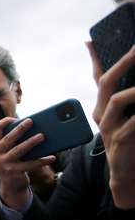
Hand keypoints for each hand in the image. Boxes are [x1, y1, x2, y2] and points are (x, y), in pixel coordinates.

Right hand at [0, 118, 55, 208]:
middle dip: (20, 129)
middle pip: (8, 138)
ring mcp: (3, 164)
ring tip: (41, 136)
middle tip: (31, 121)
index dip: (4, 122)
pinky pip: (30, 164)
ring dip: (31, 142)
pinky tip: (51, 157)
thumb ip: (14, 142)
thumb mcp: (8, 153)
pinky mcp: (13, 172)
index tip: (14, 118)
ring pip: (19, 150)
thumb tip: (33, 128)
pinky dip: (42, 161)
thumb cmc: (13, 164)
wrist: (11, 186)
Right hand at [87, 42, 134, 208]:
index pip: (99, 78)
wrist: (127, 178)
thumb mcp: (129, 120)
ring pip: (119, 99)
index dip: (95, 59)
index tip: (90, 41)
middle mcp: (102, 115)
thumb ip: (128, 100)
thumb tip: (132, 87)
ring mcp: (109, 127)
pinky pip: (133, 122)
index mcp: (104, 108)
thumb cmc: (132, 146)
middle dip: (124, 62)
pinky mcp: (120, 140)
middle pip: (107, 83)